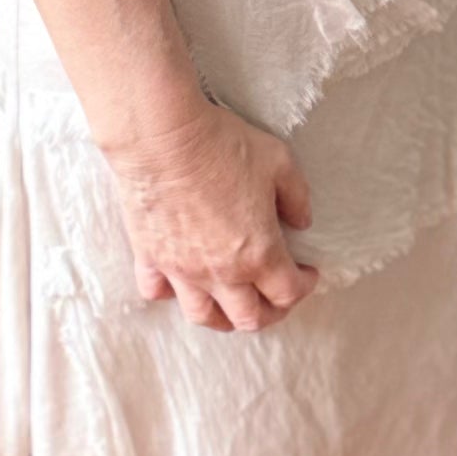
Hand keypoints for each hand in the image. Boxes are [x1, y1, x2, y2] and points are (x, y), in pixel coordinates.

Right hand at [105, 97, 318, 332]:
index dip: (305, 286)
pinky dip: (169, 293)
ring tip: (230, 304)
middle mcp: (221, 272)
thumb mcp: (280, 162)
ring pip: (204, 316)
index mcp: (259, 254)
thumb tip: (302, 221)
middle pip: (249, 318)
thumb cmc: (223, 146)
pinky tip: (178, 281)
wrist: (163, 137)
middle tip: (275, 296)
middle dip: (271, 313)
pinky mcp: (150, 257)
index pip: (288, 292)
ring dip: (223, 317)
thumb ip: (297, 198)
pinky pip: (156, 291)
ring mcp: (182, 270)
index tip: (307, 272)